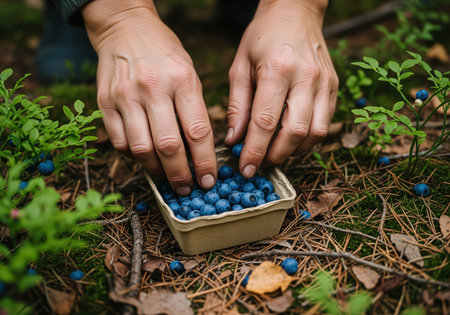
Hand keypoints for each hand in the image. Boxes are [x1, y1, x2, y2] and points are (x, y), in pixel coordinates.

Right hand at [82, 0, 216, 193]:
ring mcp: (125, 95)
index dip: (205, 162)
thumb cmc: (165, 54)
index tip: (209, 180)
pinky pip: (120, 141)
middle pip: (169, 146)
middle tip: (187, 188)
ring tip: (167, 177)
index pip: (198, 131)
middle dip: (181, 174)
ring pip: (142, 149)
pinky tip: (145, 156)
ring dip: (157, 171)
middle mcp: (153, 88)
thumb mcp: (189, 72)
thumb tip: (199, 152)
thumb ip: (193, 109)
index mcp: (182, 79)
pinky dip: (134, 156)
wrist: (125, 28)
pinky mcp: (104, 102)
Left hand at [225, 0, 337, 177]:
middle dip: (275, 155)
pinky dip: (307, 139)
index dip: (254, 151)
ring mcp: (325, 82)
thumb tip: (234, 142)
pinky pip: (325, 124)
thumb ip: (237, 107)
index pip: (265, 122)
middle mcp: (306, 77)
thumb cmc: (262, 39)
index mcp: (277, 69)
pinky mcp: (334, 87)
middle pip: (295, 132)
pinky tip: (290, 139)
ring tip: (274, 152)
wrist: (295, 12)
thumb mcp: (240, 67)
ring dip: (294, 151)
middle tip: (259, 163)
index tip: (245, 169)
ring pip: (315, 133)